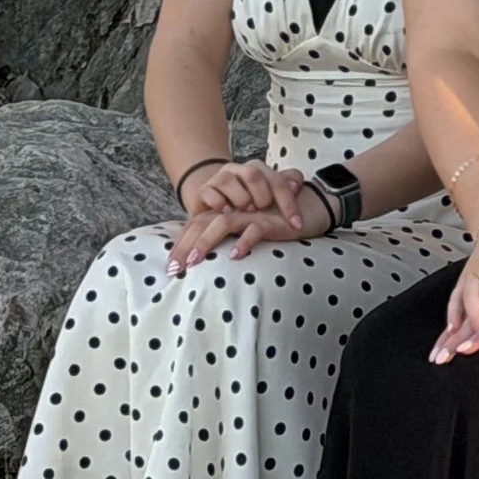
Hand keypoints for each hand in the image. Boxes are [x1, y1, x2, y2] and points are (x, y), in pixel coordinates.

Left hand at [167, 183, 332, 274]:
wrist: (310, 209)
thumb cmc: (276, 224)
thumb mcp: (247, 232)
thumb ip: (228, 240)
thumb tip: (205, 263)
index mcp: (225, 214)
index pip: (195, 227)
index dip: (180, 245)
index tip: (168, 268)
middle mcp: (235, 212)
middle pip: (202, 225)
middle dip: (184, 247)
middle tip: (172, 270)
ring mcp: (252, 215)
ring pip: (222, 224)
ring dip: (206, 243)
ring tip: (194, 262)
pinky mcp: (270, 221)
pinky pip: (255, 230)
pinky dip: (244, 242)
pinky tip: (235, 255)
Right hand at [184, 159, 309, 231]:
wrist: (213, 200)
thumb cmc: (247, 201)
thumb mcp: (268, 197)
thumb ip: (286, 186)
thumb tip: (296, 185)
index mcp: (258, 168)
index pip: (278, 180)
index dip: (288, 203)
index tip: (296, 224)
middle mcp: (238, 169)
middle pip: (253, 174)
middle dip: (261, 195)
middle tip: (261, 210)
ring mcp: (219, 178)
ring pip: (229, 180)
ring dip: (240, 199)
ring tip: (244, 212)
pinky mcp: (203, 190)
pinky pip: (210, 193)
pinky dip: (219, 203)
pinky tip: (225, 212)